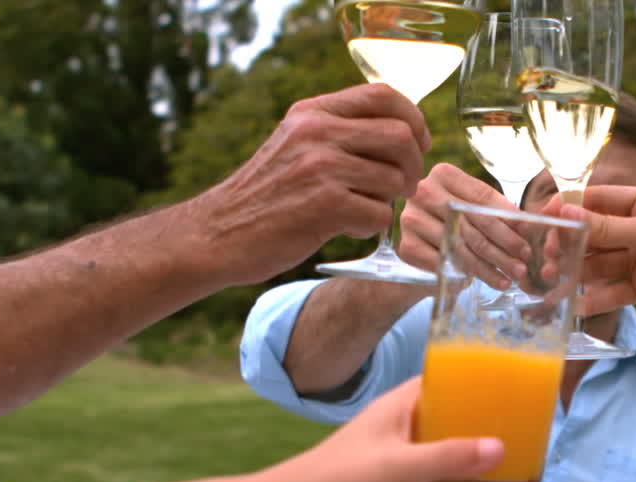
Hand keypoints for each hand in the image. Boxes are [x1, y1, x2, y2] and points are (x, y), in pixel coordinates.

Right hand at [196, 84, 431, 284]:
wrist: (217, 233)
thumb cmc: (267, 194)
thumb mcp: (296, 143)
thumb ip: (339, 130)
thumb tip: (403, 128)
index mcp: (312, 112)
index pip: (384, 95)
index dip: (414, 119)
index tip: (418, 143)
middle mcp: (316, 132)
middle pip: (400, 137)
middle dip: (412, 167)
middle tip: (401, 187)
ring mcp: (320, 167)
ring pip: (394, 180)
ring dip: (388, 202)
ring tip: (361, 210)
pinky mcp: (324, 206)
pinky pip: (379, 215)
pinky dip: (370, 227)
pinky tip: (346, 228)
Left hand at [266, 377, 503, 481]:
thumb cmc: (341, 480)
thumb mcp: (402, 465)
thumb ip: (451, 457)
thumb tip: (502, 447)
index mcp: (400, 408)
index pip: (444, 382)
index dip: (476, 381)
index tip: (513, 388)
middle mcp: (401, 431)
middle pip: (450, 422)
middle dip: (481, 428)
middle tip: (527, 435)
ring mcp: (397, 465)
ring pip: (443, 459)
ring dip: (470, 465)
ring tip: (516, 469)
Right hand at [399, 163, 531, 287]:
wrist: (422, 248)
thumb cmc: (455, 222)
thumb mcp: (476, 209)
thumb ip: (498, 211)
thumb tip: (527, 224)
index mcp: (443, 174)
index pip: (481, 197)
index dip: (508, 218)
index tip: (528, 236)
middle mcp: (422, 192)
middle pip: (472, 222)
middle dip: (502, 246)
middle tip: (523, 264)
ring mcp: (411, 219)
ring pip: (461, 246)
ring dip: (490, 266)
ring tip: (510, 279)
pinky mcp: (406, 247)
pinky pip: (444, 262)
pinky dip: (469, 274)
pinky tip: (488, 281)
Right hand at [548, 186, 635, 321]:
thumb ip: (607, 227)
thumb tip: (566, 212)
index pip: (600, 200)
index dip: (571, 208)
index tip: (544, 218)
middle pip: (595, 234)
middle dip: (569, 246)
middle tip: (546, 258)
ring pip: (600, 265)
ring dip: (577, 274)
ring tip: (554, 284)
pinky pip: (613, 291)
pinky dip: (595, 298)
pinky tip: (577, 305)